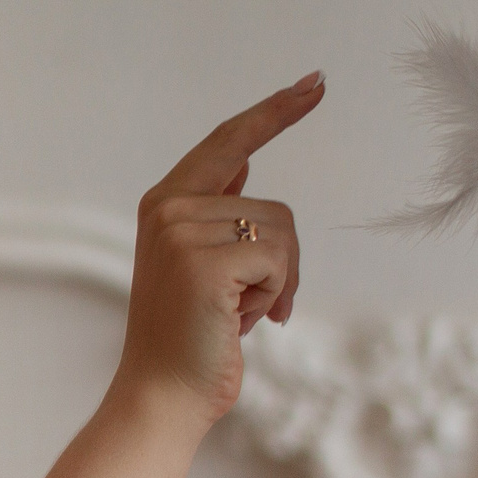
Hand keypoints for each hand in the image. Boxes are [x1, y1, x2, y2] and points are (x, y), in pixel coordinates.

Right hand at [112, 72, 320, 427]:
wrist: (163, 394)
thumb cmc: (190, 339)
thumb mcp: (202, 265)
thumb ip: (217, 210)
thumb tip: (243, 160)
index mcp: (165, 204)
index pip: (229, 143)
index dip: (275, 112)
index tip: (315, 82)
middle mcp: (168, 209)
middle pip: (272, 206)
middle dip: (282, 262)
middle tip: (257, 305)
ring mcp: (182, 232)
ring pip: (281, 234)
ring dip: (278, 284)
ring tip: (241, 316)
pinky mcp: (204, 262)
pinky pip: (279, 261)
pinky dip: (275, 297)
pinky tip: (244, 323)